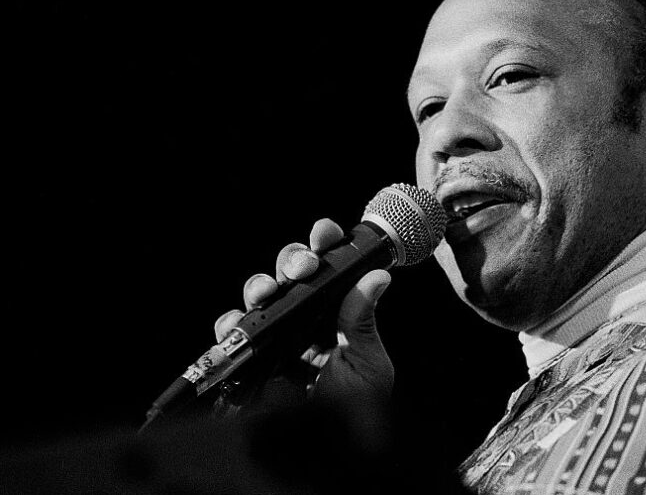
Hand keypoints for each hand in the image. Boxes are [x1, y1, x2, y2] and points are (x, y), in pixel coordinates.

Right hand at [213, 218, 394, 435]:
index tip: (326, 232)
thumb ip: (362, 321)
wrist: (327, 450)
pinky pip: (232, 331)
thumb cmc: (354, 408)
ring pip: (260, 294)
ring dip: (261, 284)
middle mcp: (305, 318)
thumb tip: (377, 277)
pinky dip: (230, 321)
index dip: (325, 244)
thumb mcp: (367, 364)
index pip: (330, 270)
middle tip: (305, 266)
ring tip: (269, 290)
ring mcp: (276, 335)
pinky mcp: (250, 356)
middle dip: (293, 259)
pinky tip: (241, 320)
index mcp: (337, 313)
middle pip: (291, 272)